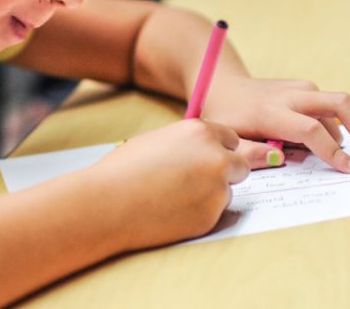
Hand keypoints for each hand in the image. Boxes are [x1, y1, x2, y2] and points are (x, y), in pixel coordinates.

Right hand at [91, 119, 249, 250]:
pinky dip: (198, 213)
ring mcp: (217, 189)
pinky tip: (171, 211)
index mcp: (200, 132)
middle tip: (200, 180)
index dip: (219, 149)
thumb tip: (200, 150)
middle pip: (240, 164)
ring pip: (226, 192)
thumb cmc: (124, 169)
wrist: (109, 202)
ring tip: (173, 197)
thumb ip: (186, 143)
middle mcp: (216, 157)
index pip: (231, 138)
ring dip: (209, 195)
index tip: (208, 157)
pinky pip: (213, 214)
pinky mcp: (212, 216)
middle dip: (225, 171)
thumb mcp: (157, 140)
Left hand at [203, 76, 349, 173]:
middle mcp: (291, 95)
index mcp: (271, 111)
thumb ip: (250, 154)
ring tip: (305, 151)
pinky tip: (306, 140)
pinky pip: (327, 109)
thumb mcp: (229, 139)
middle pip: (342, 103)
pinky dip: (329, 127)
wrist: (223, 85)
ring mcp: (301, 87)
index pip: (311, 130)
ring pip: (336, 110)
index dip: (332, 152)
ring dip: (337, 135)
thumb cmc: (226, 117)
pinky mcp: (306, 87)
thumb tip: (280, 161)